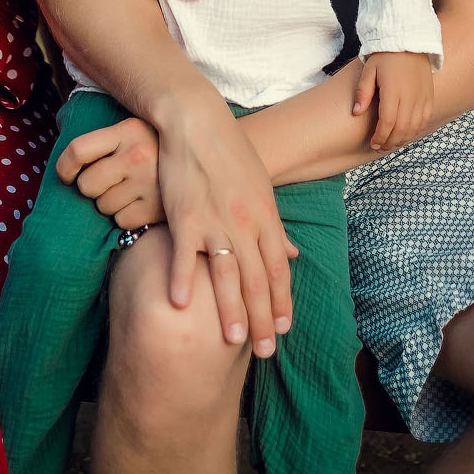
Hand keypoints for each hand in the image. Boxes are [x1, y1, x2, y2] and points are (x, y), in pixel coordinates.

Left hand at [57, 116, 165, 230]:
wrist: (203, 165)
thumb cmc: (156, 149)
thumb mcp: (134, 132)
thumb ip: (104, 142)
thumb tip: (66, 166)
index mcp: (128, 130)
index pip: (79, 150)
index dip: (64, 166)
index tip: (65, 175)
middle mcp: (137, 155)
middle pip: (86, 184)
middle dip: (92, 187)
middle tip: (110, 181)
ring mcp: (147, 183)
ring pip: (102, 206)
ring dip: (110, 203)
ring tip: (130, 190)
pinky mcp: (156, 208)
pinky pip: (121, 221)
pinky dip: (126, 217)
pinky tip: (141, 203)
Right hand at [153, 86, 297, 357]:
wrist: (198, 122)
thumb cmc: (229, 152)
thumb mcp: (260, 186)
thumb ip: (273, 224)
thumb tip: (292, 253)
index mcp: (265, 216)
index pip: (278, 268)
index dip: (282, 300)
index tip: (284, 328)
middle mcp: (245, 223)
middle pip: (257, 279)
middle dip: (263, 318)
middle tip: (266, 352)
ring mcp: (215, 221)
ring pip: (227, 274)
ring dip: (231, 311)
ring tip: (235, 341)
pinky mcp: (185, 216)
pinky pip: (185, 254)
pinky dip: (183, 279)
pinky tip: (181, 305)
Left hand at [352, 51, 434, 150]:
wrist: (410, 42)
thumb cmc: (386, 56)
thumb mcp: (369, 70)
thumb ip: (363, 92)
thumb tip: (356, 112)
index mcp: (393, 90)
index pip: (387, 122)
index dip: (380, 136)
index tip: (373, 143)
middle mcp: (410, 96)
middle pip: (402, 128)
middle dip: (390, 142)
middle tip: (380, 148)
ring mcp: (422, 97)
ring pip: (414, 127)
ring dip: (403, 139)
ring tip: (391, 144)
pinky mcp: (430, 96)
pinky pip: (425, 119)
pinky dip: (416, 130)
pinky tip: (406, 134)